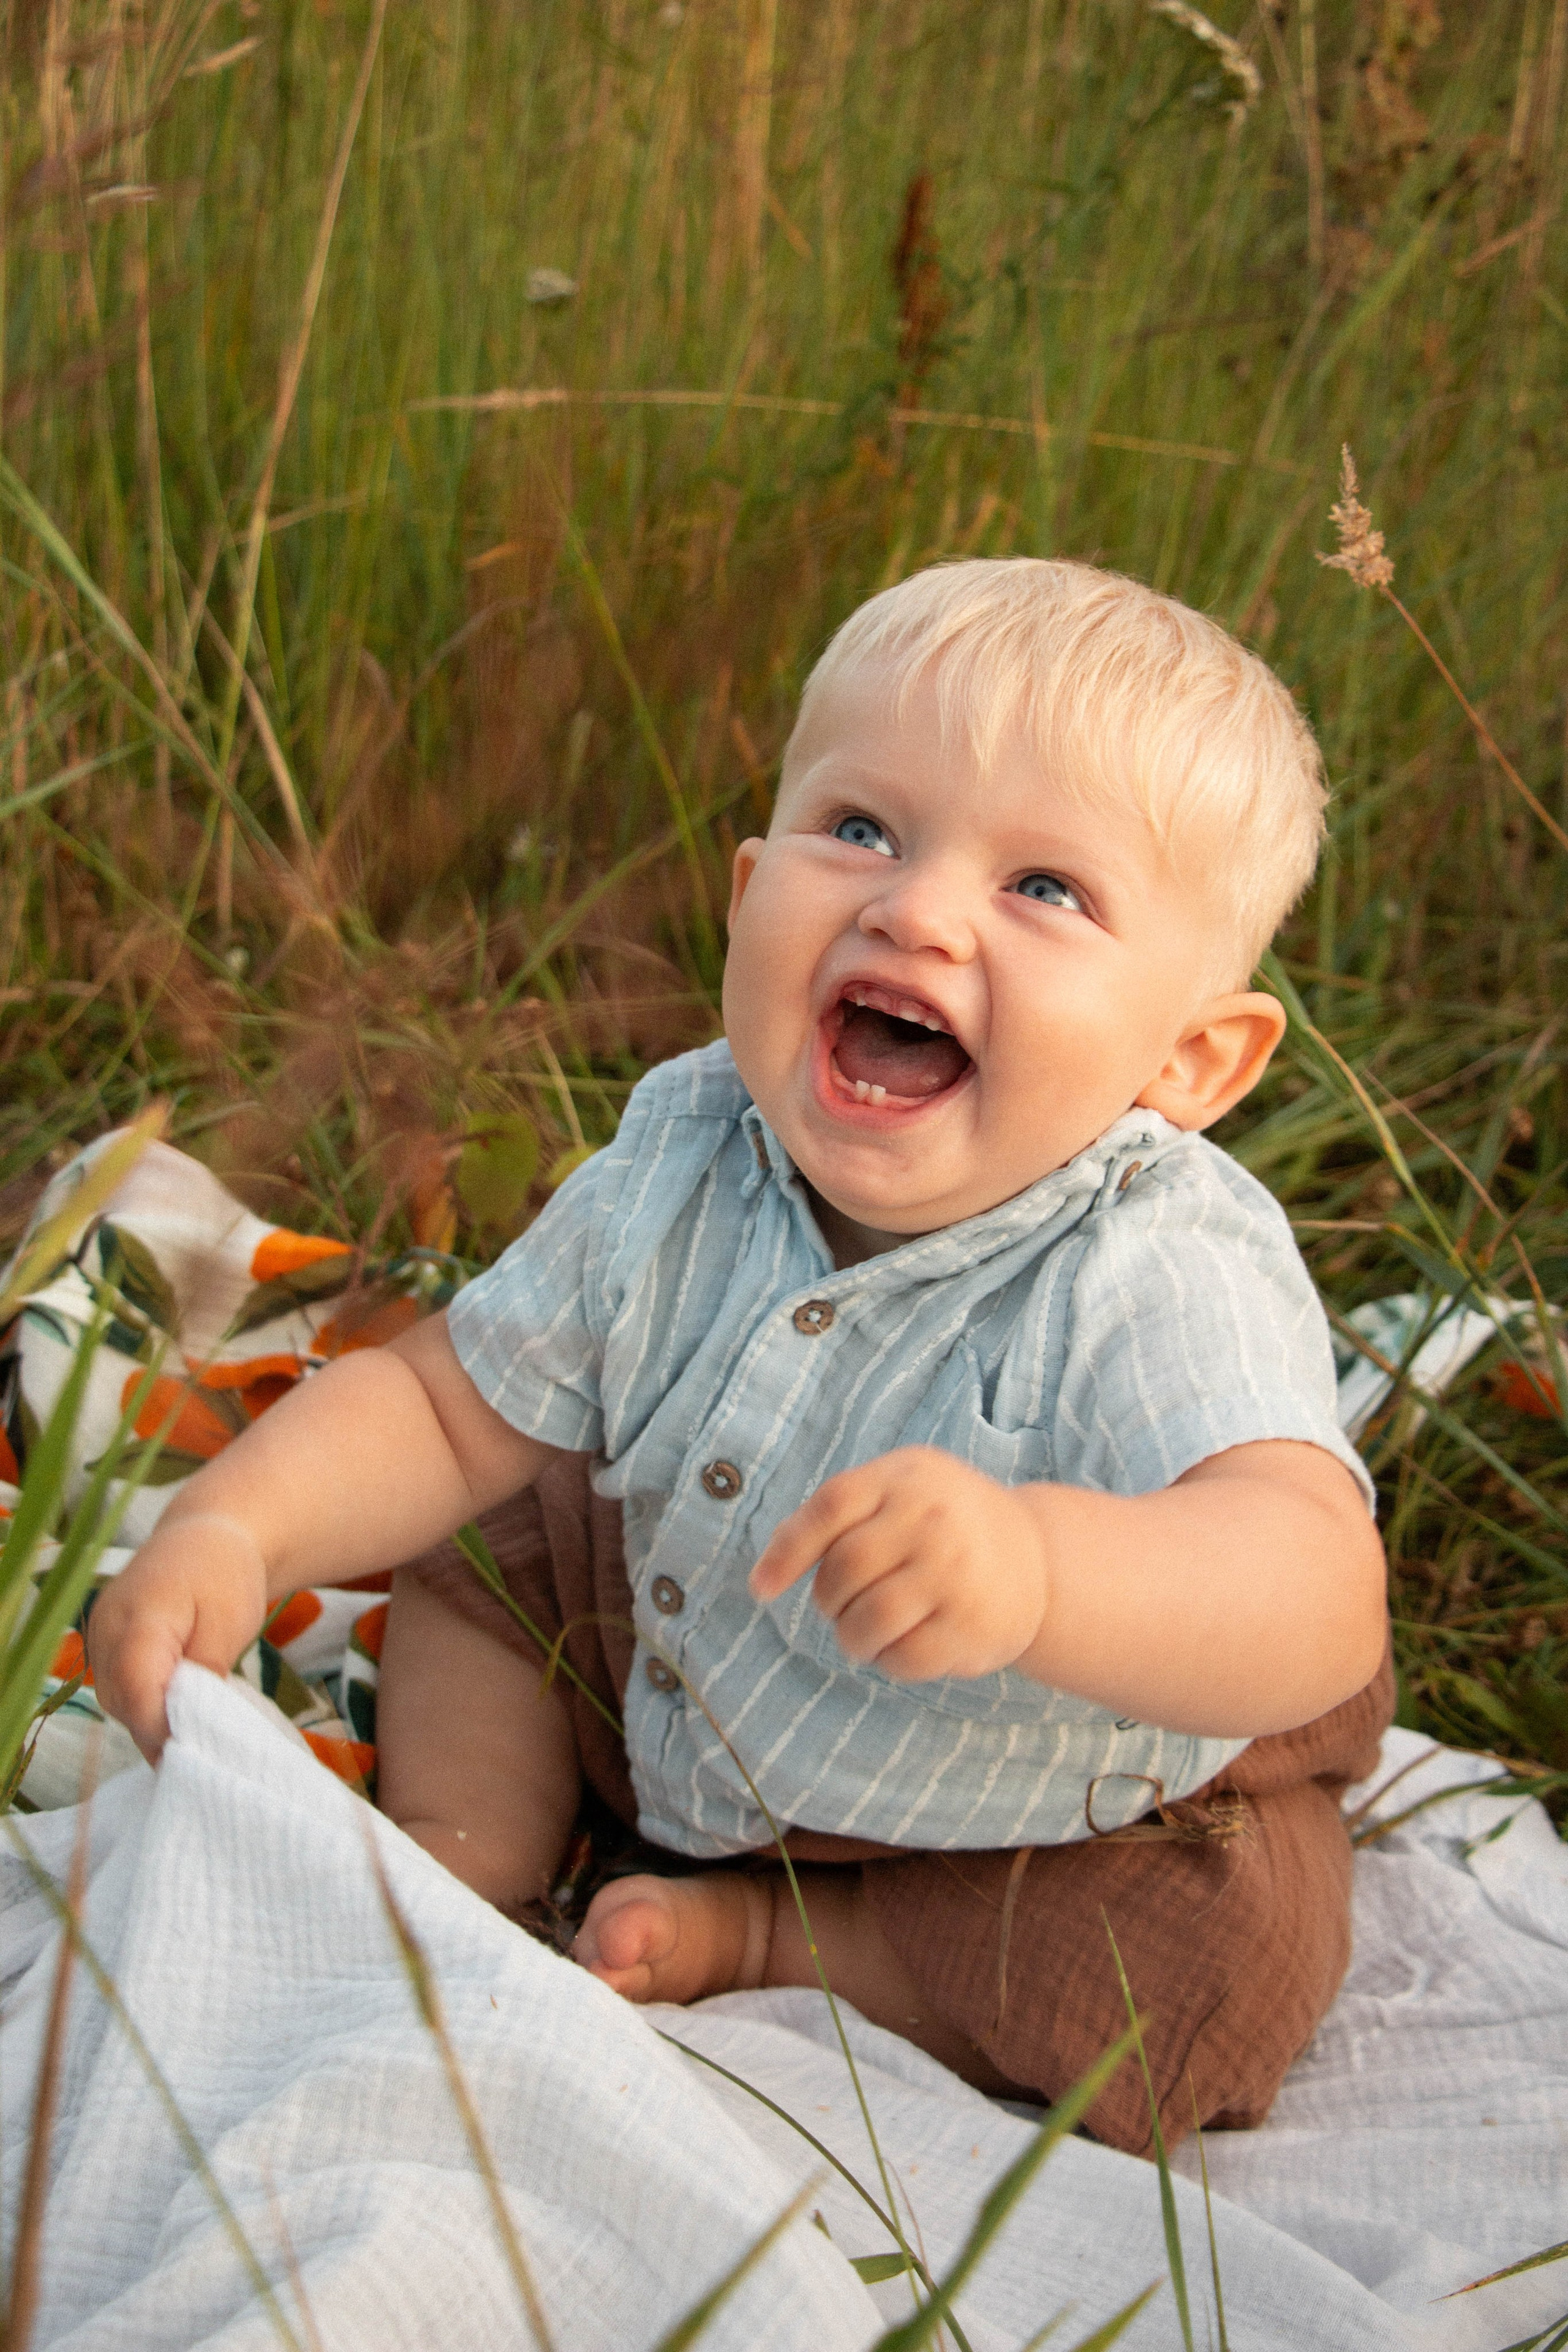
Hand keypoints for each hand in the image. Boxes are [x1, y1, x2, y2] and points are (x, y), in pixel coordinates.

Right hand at [87, 1512, 269, 1761]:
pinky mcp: (103, 1641)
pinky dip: (142, 1703)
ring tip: (191, 1730)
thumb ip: (206, 1671)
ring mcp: (99, 1634)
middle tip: (199, 1751)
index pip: (138, 1691)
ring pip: (116, 1700)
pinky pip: (116, 1687)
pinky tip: (173, 1709)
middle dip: (157, 1731)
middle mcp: (108, 1628)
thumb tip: (188, 1722)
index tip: (193, 1754)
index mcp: (141, 1618)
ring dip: (149, 1719)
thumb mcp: (231, 1622)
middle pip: (122, 1702)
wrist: (205, 1534)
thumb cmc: (226, 1575)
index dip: (161, 1729)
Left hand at [748, 1447, 1051, 1681]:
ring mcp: (955, 1573)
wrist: (1037, 1558)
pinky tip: (899, 1646)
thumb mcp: (897, 1491)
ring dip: (851, 1638)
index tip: (760, 1590)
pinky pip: (901, 1659)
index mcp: (905, 1479)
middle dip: (828, 1600)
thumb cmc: (943, 1523)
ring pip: (866, 1622)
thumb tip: (764, 1574)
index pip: (830, 1508)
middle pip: (842, 1570)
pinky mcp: (972, 1626)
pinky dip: (886, 1661)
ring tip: (864, 1633)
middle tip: (843, 1606)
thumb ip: (835, 1515)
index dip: (787, 1552)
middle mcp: (932, 1521)